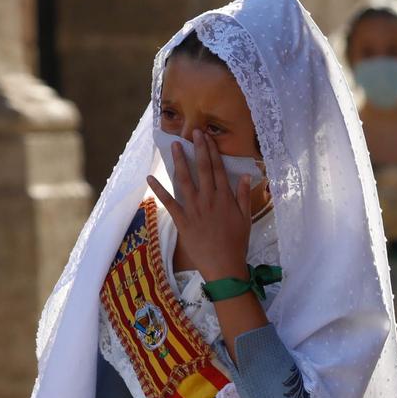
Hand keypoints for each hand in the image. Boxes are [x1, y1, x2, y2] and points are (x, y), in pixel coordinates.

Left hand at [147, 130, 262, 280]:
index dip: (212, 151)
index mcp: (225, 198)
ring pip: (185, 180)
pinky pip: (169, 202)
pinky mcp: (182, 220)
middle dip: (198, 149)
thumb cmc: (237, 243)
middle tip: (193, 132)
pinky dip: (158, 189)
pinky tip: (150, 177)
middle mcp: (209, 199)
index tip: (207, 137)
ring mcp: (194, 208)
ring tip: (175, 146)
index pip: (218, 169)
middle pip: (203, 169)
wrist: (224, 265)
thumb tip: (246, 176)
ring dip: (179, 161)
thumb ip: (244, 196)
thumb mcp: (246, 219)